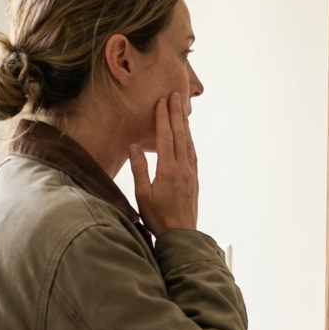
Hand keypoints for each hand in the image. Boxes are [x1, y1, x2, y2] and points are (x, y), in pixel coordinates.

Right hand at [128, 92, 198, 233]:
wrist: (181, 235)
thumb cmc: (158, 217)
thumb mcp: (143, 195)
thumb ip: (139, 169)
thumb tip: (134, 146)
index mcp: (168, 169)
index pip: (166, 137)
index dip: (163, 117)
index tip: (162, 101)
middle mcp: (183, 167)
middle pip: (180, 134)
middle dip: (177, 113)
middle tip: (176, 95)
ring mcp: (191, 172)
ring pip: (188, 142)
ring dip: (185, 124)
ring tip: (182, 109)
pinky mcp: (194, 178)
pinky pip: (192, 152)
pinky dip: (189, 139)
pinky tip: (187, 135)